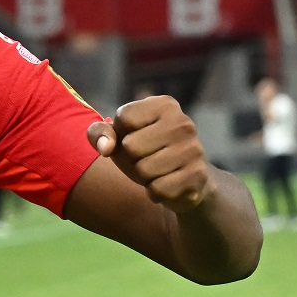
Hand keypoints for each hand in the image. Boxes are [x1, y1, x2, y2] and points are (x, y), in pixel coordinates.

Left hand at [86, 95, 213, 212]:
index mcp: (165, 104)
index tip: (136, 136)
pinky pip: (158, 189)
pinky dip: (156, 192)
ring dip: (143, 177)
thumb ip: (99, 133)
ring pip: (143, 170)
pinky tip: (167, 184)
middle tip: (146, 158)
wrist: (183, 180)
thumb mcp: (118, 136)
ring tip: (157, 171)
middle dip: (132, 159)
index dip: (121, 133)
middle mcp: (183, 123)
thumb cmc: (144, 151)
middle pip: (131, 146)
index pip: (124, 118)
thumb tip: (106, 148)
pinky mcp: (197, 176)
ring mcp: (193, 149)